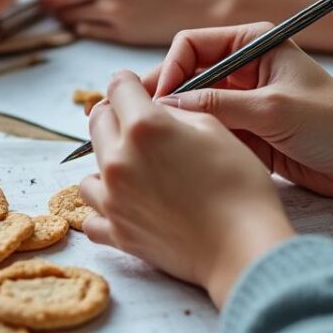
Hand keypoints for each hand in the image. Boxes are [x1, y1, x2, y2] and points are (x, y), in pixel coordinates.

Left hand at [79, 72, 294, 307]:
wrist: (243, 248)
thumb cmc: (240, 186)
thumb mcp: (215, 130)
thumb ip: (176, 112)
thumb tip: (156, 108)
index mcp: (144, 127)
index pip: (118, 86)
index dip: (129, 84)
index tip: (136, 90)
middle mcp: (118, 159)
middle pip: (97, 122)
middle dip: (116, 117)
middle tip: (140, 128)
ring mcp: (112, 198)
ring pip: (88, 170)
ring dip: (107, 165)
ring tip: (136, 172)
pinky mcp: (116, 232)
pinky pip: (91, 216)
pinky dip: (104, 209)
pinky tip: (125, 206)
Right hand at [146, 24, 332, 202]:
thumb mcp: (273, 110)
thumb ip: (218, 105)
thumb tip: (167, 107)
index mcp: (253, 44)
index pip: (190, 45)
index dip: (170, 70)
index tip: (160, 102)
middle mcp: (243, 67)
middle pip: (184, 75)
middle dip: (163, 97)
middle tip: (141, 122)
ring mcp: (241, 100)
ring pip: (190, 106)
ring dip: (174, 122)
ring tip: (155, 142)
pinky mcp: (243, 131)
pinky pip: (205, 131)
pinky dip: (190, 140)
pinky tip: (176, 156)